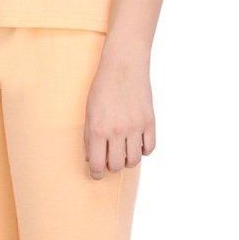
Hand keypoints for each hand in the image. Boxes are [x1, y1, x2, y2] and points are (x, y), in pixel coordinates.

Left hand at [83, 44, 154, 179]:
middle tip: (110, 159)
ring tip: (123, 151)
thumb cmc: (102, 88)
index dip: (96, 174)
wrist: (124, 66)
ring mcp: (135, 127)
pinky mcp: (150, 121)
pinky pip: (149, 148)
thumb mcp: (89, 112)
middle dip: (111, 166)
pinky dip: (143, 150)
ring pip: (134, 160)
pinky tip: (137, 143)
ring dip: (128, 160)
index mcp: (98, 129)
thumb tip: (92, 160)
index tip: (97, 173)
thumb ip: (89, 137)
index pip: (97, 165)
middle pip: (116, 165)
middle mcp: (117, 131)